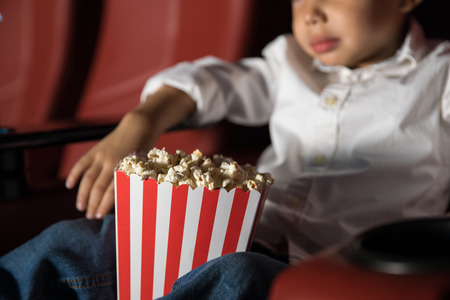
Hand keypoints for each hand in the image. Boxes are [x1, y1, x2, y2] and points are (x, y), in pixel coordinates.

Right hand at [65, 85, 195, 218]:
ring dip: (82, 194)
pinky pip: (81, 164)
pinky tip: (69, 186)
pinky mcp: (95, 150)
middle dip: (92, 204)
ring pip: (87, 179)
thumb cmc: (142, 153)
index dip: (103, 206)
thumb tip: (118, 202)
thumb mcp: (141, 168)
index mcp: (126, 170)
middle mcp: (112, 163)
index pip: (111, 192)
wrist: (137, 129)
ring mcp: (101, 156)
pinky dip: (74, 174)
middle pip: (98, 188)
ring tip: (81, 207)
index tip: (99, 216)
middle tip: (89, 217)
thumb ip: (130, 183)